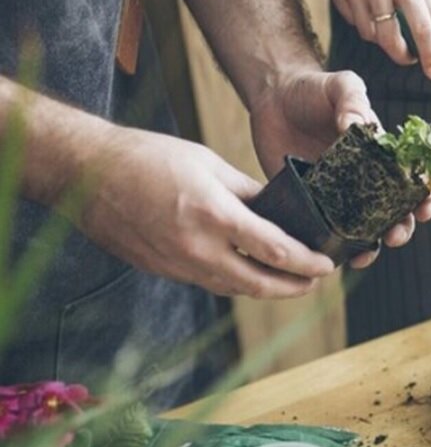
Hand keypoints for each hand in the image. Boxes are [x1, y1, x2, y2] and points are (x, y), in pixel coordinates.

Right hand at [76, 127, 334, 298]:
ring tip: (290, 281)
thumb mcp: (209, 163)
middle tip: (315, 282)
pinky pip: (209, 283)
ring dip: (266, 289)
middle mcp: (198, 248)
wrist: (87, 173)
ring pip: (235, 289)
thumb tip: (281, 212)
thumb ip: (248, 192)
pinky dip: (235, 282)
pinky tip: (249, 274)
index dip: (307, 263)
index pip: (276, 251)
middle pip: (260, 284)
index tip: (326, 265)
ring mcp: (178, 265)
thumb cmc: (149, 157)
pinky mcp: (163, 270)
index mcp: (215, 215)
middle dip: (294, 288)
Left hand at [248, 66, 430, 268]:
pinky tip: (334, 255)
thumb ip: (353, 100)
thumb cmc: (315, 88)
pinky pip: (326, 230)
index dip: (426, 196)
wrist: (273, 95)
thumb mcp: (341, 85)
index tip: (425, 206)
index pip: (414, 180)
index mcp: (383, 155)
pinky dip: (333, 246)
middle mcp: (367, 178)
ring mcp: (340, 194)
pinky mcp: (311, 202)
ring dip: (372, 246)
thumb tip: (357, 125)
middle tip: (395, 235)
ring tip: (366, 254)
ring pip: (365, 229)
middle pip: (395, 212)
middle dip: (402, 228)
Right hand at [324, 0, 430, 77]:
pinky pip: (351, 20)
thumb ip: (429, 7)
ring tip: (388, 21)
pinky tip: (368, 6)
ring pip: (368, 33)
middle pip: (388, 38)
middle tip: (409, 56)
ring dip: (381, 37)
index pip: (421, 26)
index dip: (429, 54)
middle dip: (401, 55)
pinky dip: (363, 22)